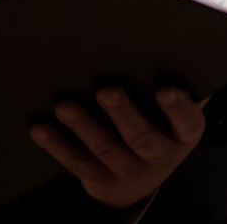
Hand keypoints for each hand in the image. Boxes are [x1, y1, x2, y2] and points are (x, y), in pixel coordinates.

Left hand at [31, 87, 204, 208]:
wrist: (141, 180)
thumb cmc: (159, 125)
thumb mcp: (175, 114)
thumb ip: (178, 86)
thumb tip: (176, 46)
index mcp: (182, 135)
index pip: (185, 122)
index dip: (177, 108)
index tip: (166, 90)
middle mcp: (159, 156)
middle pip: (141, 137)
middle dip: (123, 114)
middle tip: (106, 91)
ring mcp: (129, 171)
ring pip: (105, 149)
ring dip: (84, 127)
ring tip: (65, 107)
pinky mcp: (101, 180)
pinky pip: (77, 162)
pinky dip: (58, 145)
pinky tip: (41, 129)